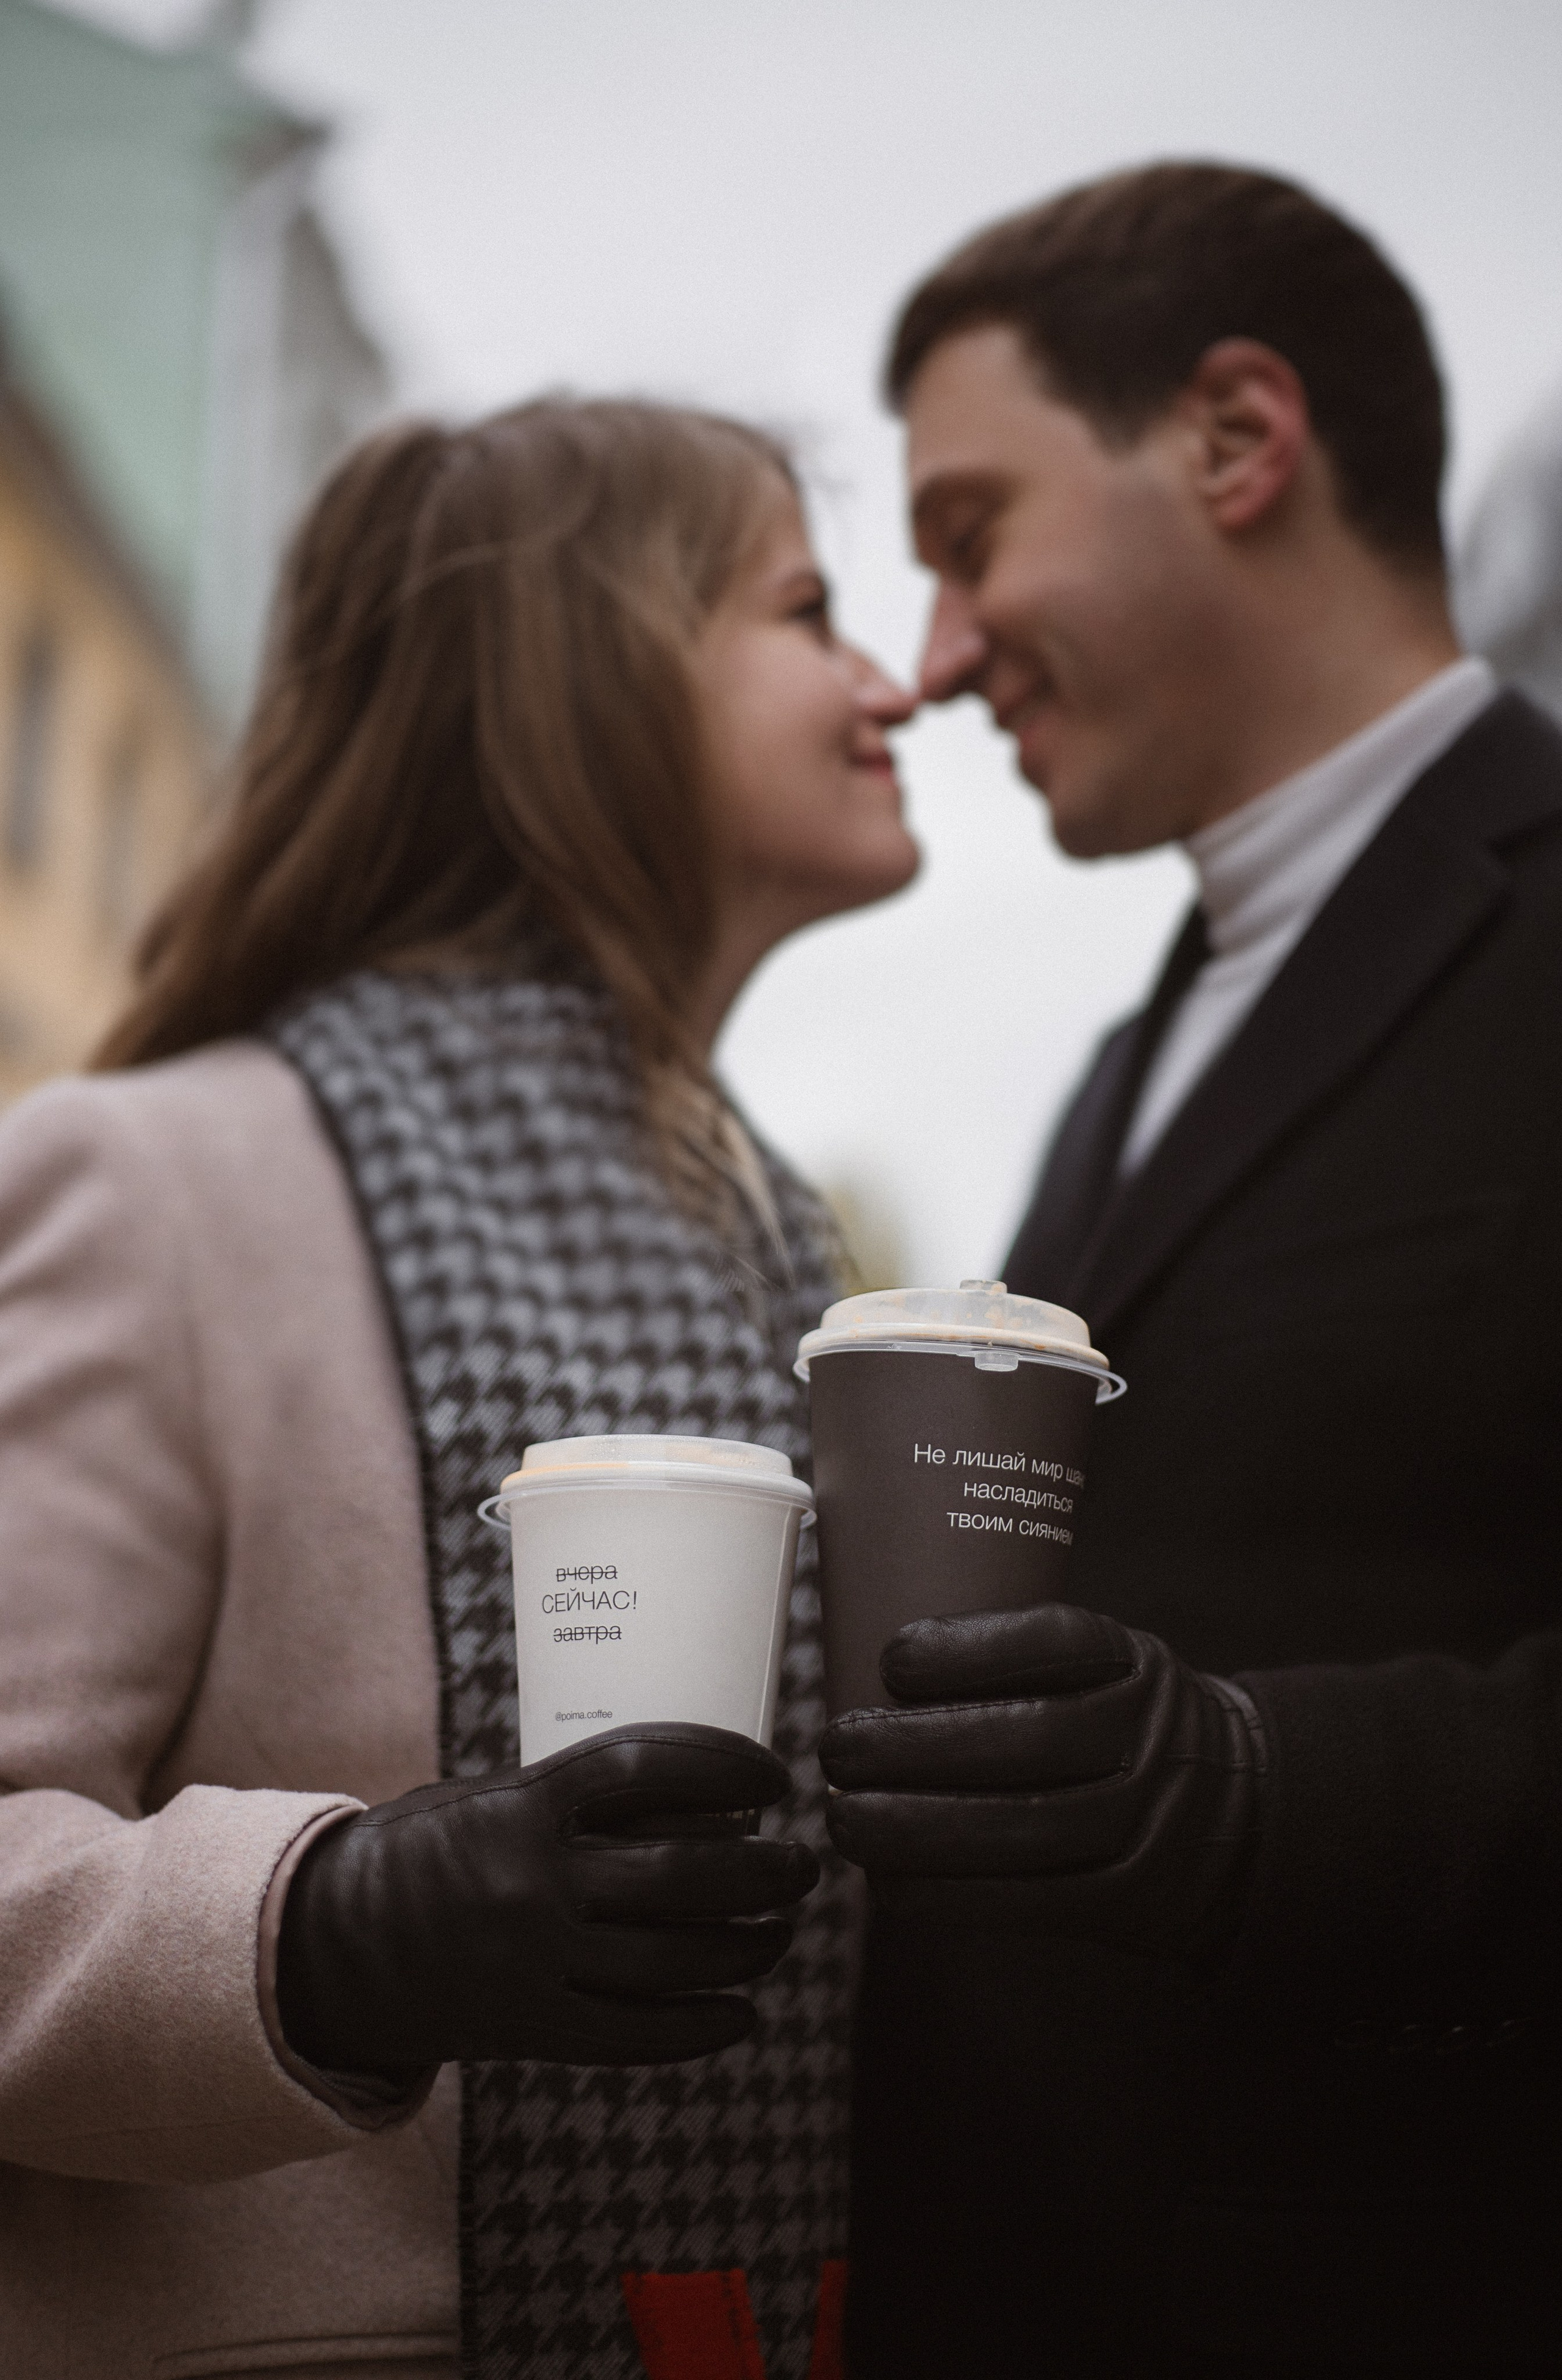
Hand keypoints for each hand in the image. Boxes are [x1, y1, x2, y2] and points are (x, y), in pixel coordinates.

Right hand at [275, 1723, 817, 2072]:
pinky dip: (703, 2025)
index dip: (726, 1766)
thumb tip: (705, 1805)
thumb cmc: (427, 1849)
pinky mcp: (532, 2030)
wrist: (330, 1946)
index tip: (773, 1775)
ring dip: (749, 1945)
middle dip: (765, 1871)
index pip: (650, 1765)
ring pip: (677, 1959)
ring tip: (780, 1930)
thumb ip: (581, 1799)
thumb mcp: (495, 1797)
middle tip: (804, 1863)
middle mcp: (533, 1883)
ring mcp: (535, 1963)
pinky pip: (640, 2036)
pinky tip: (741, 2011)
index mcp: (522, 1805)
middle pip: (685, 1874)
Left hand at [818, 1603, 1265, 1966]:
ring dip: (915, 1829)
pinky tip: (889, 1884)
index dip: (969, 1651)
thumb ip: (1024, 1660)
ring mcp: (1144, 1825)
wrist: (1242, 1817)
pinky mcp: (1127, 1901)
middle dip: (915, 1746)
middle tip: (837, 1747)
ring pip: (1021, 1829)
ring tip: (845, 1818)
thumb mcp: (1111, 1665)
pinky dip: (948, 1895)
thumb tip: (866, 1656)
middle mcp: (1146, 1739)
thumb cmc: (1121, 1725)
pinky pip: (1027, 1902)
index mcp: (1135, 1666)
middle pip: (1027, 1740)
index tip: (891, 1657)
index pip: (1055, 1644)